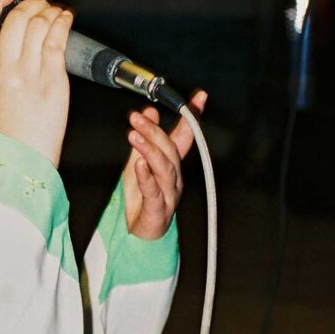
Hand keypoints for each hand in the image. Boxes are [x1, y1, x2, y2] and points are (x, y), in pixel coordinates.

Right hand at [0, 0, 73, 167]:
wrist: (24, 156)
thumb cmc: (11, 126)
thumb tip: (17, 32)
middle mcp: (5, 68)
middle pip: (16, 18)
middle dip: (31, 3)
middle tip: (40, 3)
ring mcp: (29, 73)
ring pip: (38, 24)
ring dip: (50, 11)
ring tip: (56, 12)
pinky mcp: (52, 78)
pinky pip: (57, 39)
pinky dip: (63, 22)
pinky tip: (66, 19)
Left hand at [122, 90, 206, 239]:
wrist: (140, 236)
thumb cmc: (142, 199)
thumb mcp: (139, 162)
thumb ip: (145, 139)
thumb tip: (148, 111)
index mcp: (173, 165)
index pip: (185, 137)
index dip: (191, 117)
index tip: (199, 97)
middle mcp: (175, 178)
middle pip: (170, 150)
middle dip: (155, 131)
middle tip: (137, 116)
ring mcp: (169, 195)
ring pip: (164, 168)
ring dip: (150, 149)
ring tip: (135, 135)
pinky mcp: (158, 211)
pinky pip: (154, 192)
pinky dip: (146, 177)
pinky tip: (139, 165)